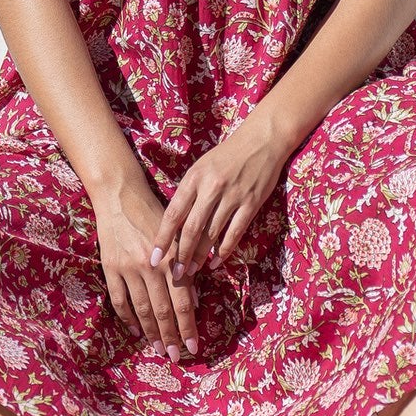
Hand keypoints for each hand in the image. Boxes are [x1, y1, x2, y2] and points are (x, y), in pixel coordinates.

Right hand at [93, 178, 201, 359]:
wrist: (121, 196)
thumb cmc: (155, 214)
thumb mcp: (177, 237)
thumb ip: (186, 267)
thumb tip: (194, 301)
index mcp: (170, 261)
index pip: (182, 302)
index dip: (188, 327)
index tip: (194, 347)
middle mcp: (150, 268)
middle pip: (162, 311)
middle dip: (171, 337)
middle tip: (177, 357)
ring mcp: (128, 270)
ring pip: (142, 310)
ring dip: (151, 334)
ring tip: (160, 350)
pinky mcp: (110, 268)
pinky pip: (119, 300)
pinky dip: (128, 317)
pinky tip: (136, 330)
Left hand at [148, 113, 288, 287]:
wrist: (262, 140)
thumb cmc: (227, 155)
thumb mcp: (201, 167)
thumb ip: (189, 192)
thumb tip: (174, 224)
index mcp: (194, 177)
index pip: (173, 213)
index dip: (162, 238)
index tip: (154, 258)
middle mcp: (211, 187)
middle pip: (191, 228)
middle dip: (181, 255)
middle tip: (174, 275)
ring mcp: (232, 196)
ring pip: (212, 234)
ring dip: (200, 256)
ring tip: (191, 271)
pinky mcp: (251, 203)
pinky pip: (235, 232)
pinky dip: (224, 250)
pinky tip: (216, 262)